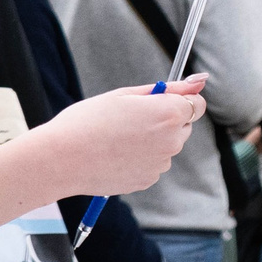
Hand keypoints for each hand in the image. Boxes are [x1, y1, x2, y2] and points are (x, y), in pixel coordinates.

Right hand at [0, 76, 208, 228]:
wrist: (62, 159)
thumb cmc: (88, 121)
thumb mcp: (125, 94)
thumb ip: (167, 89)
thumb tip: (199, 81)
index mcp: (168, 114)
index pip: (197, 104)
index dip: (182, 99)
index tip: (166, 99)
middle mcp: (171, 141)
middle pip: (183, 125)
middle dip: (166, 119)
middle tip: (131, 117)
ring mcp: (160, 164)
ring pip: (166, 146)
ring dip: (152, 140)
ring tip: (118, 136)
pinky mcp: (147, 180)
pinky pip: (152, 163)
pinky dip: (140, 157)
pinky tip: (116, 153)